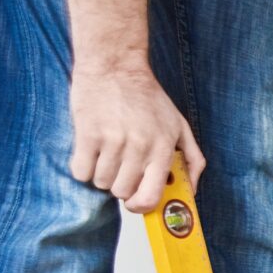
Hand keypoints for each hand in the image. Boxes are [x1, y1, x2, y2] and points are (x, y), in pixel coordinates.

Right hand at [68, 64, 206, 213]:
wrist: (115, 65)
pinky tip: (90, 150)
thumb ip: (192, 159)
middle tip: (120, 165)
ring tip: (107, 152)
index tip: (134, 202)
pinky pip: (80, 172)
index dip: (140, 206)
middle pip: (121, 192)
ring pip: (100, 183)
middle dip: (119, 184)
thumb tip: (192, 190)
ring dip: (101, 173)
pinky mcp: (88, 134)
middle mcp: (139, 146)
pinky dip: (82, 167)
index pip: (151, 196)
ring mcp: (113, 141)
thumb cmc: (147, 97)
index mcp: (163, 148)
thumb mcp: (179, 125)